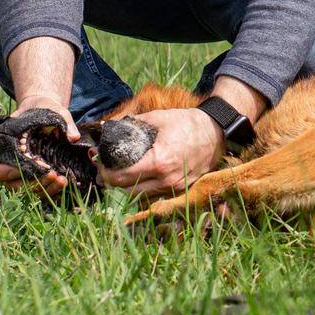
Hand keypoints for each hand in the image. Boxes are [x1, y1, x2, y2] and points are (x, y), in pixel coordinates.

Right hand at [0, 95, 79, 199]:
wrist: (46, 113)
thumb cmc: (43, 109)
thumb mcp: (52, 109)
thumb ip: (63, 120)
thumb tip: (73, 137)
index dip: (0, 172)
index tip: (19, 168)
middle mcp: (4, 163)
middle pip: (9, 184)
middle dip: (30, 183)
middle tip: (51, 174)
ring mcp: (18, 173)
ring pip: (24, 190)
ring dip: (42, 188)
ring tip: (61, 180)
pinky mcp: (33, 178)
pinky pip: (37, 190)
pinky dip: (50, 189)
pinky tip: (64, 182)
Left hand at [95, 106, 224, 198]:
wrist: (215, 133)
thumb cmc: (187, 123)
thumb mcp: (158, 118)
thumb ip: (133, 123)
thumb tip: (110, 126)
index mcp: (159, 162)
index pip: (123, 177)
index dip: (106, 172)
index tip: (99, 163)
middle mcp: (166, 180)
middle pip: (128, 190)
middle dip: (112, 182)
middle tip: (103, 170)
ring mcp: (174, 187)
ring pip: (140, 195)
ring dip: (126, 187)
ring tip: (117, 174)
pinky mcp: (180, 189)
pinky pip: (154, 193)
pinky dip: (142, 187)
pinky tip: (136, 177)